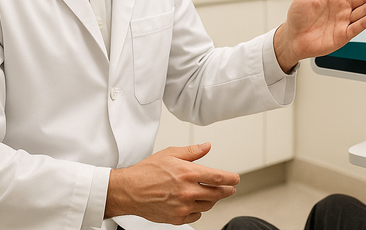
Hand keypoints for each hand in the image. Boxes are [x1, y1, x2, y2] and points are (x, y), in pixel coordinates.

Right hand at [105, 143, 238, 224]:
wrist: (129, 190)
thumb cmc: (147, 171)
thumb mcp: (170, 153)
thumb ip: (192, 151)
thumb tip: (207, 146)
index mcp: (189, 173)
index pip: (219, 178)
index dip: (231, 179)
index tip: (236, 179)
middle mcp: (188, 191)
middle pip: (217, 193)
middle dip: (227, 190)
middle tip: (230, 188)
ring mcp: (183, 207)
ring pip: (208, 205)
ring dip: (213, 199)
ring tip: (211, 194)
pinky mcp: (176, 218)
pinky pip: (196, 216)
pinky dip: (198, 210)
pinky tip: (195, 204)